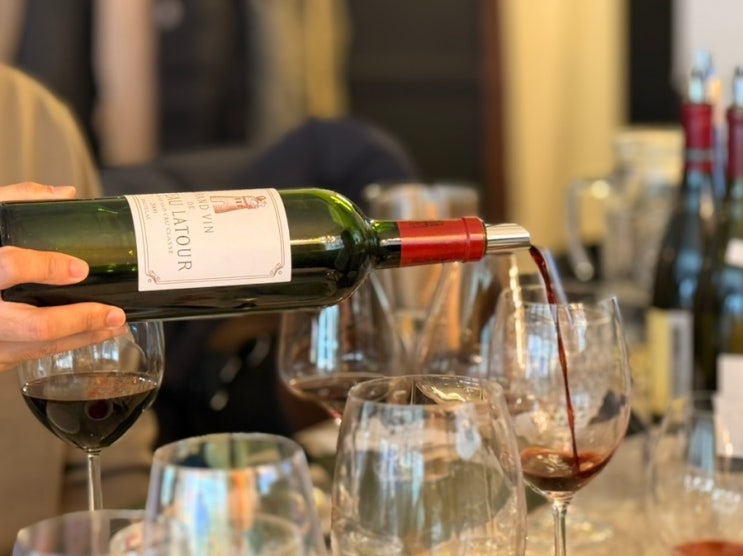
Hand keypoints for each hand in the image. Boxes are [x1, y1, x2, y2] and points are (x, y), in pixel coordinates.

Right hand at [0, 182, 126, 370]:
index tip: (80, 268)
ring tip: (115, 325)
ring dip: (84, 337)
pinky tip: (90, 334)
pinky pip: (34, 355)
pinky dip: (67, 346)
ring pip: (40, 347)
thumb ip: (17, 200)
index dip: (46, 267)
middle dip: (82, 320)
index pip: (9, 267)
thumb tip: (65, 195)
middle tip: (114, 313)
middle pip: (36, 324)